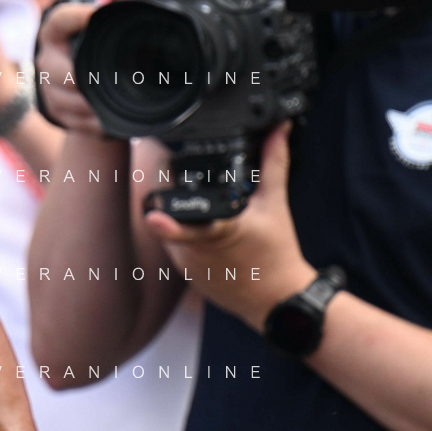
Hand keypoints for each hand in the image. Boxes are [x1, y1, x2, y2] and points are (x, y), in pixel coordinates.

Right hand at [35, 0, 140, 135]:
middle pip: (64, 72)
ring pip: (70, 101)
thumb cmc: (93, 48)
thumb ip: (120, 0)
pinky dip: (94, 123)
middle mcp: (47, 59)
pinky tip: (109, 119)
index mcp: (56, 32)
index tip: (96, 14)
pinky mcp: (55, 111)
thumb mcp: (105, 24)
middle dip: (88, 78)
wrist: (80, 86)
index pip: (60, 20)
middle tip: (112, 77)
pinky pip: (75, 121)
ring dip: (94, 105)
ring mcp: (48, 88)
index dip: (77, 16)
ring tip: (116, 102)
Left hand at [143, 122, 316, 331]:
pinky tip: (207, 235)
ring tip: (208, 211)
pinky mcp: (184, 274)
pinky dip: (184, 236)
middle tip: (189, 182)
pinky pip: (175, 246)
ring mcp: (185, 263)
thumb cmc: (277, 254)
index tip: (152, 197)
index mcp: (216, 228)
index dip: (162, 204)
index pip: (179, 215)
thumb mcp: (275, 203)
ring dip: (180, 214)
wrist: (276, 301)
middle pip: (168, 209)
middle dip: (175, 192)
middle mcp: (194, 247)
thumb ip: (273, 162)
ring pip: (168, 227)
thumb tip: (279, 130)